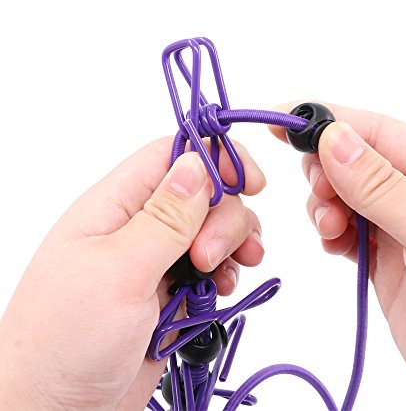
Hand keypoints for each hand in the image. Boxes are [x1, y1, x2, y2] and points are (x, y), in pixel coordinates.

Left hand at [0, 137, 265, 409]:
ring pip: (213, 227)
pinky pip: (213, 264)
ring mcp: (157, 257)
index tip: (249, 182)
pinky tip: (223, 288)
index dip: (215, 159)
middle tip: (209, 258)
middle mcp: (139, 225)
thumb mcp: (119, 271)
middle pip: (203, 192)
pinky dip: (227, 270)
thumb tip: (197, 164)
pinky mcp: (172, 288)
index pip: (173, 155)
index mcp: (116, 205)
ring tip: (227, 272)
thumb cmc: (66, 340)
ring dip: (233, 242)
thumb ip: (165, 218)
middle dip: (224, 218)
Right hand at [270, 102, 405, 409]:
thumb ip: (380, 185)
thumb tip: (332, 137)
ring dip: (323, 203)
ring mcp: (397, 228)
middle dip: (323, 168)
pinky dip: (327, 231)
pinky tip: (332, 242)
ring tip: (331, 227)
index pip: (373, 129)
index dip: (326, 119)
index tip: (282, 118)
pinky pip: (341, 232)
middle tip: (322, 192)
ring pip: (341, 196)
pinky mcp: (381, 262)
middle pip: (350, 160)